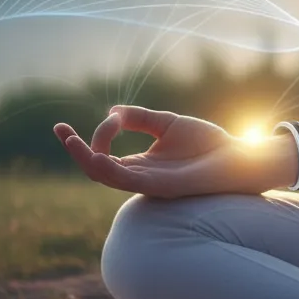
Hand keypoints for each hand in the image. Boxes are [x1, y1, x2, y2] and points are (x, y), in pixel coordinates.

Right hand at [53, 105, 292, 197]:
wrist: (238, 158)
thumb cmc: (208, 145)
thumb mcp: (168, 124)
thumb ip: (140, 118)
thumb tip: (112, 112)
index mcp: (140, 164)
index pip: (103, 155)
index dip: (94, 135)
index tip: (111, 114)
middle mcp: (139, 176)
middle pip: (96, 168)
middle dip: (75, 150)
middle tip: (60, 130)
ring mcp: (148, 183)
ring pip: (105, 176)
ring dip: (85, 158)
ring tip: (72, 141)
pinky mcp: (160, 186)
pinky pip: (127, 181)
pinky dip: (109, 168)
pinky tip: (98, 155)